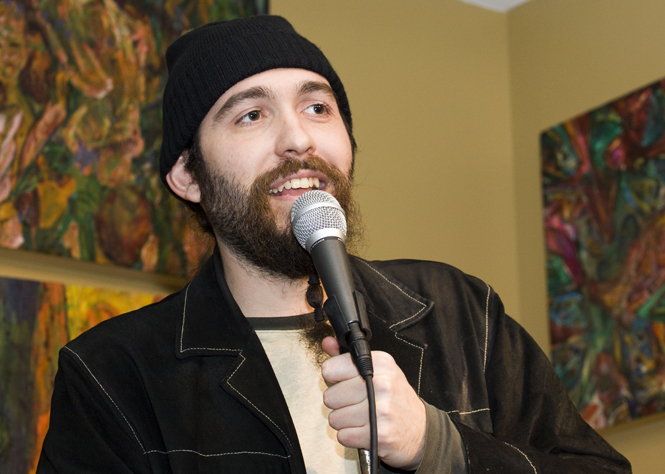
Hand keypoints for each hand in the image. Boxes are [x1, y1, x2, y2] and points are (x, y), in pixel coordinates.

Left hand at [321, 337, 426, 469]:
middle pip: (330, 396)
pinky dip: (351, 436)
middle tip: (356, 403)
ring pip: (335, 418)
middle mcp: (382, 383)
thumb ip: (347, 358)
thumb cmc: (396, 398)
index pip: (330, 369)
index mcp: (380, 363)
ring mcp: (381, 409)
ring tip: (361, 417)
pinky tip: (365, 429)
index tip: (346, 383)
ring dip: (345, 422)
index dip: (334, 379)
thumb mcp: (378, 371)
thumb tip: (327, 342)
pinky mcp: (379, 434)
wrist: (421, 429)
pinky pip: (343, 436)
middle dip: (339, 404)